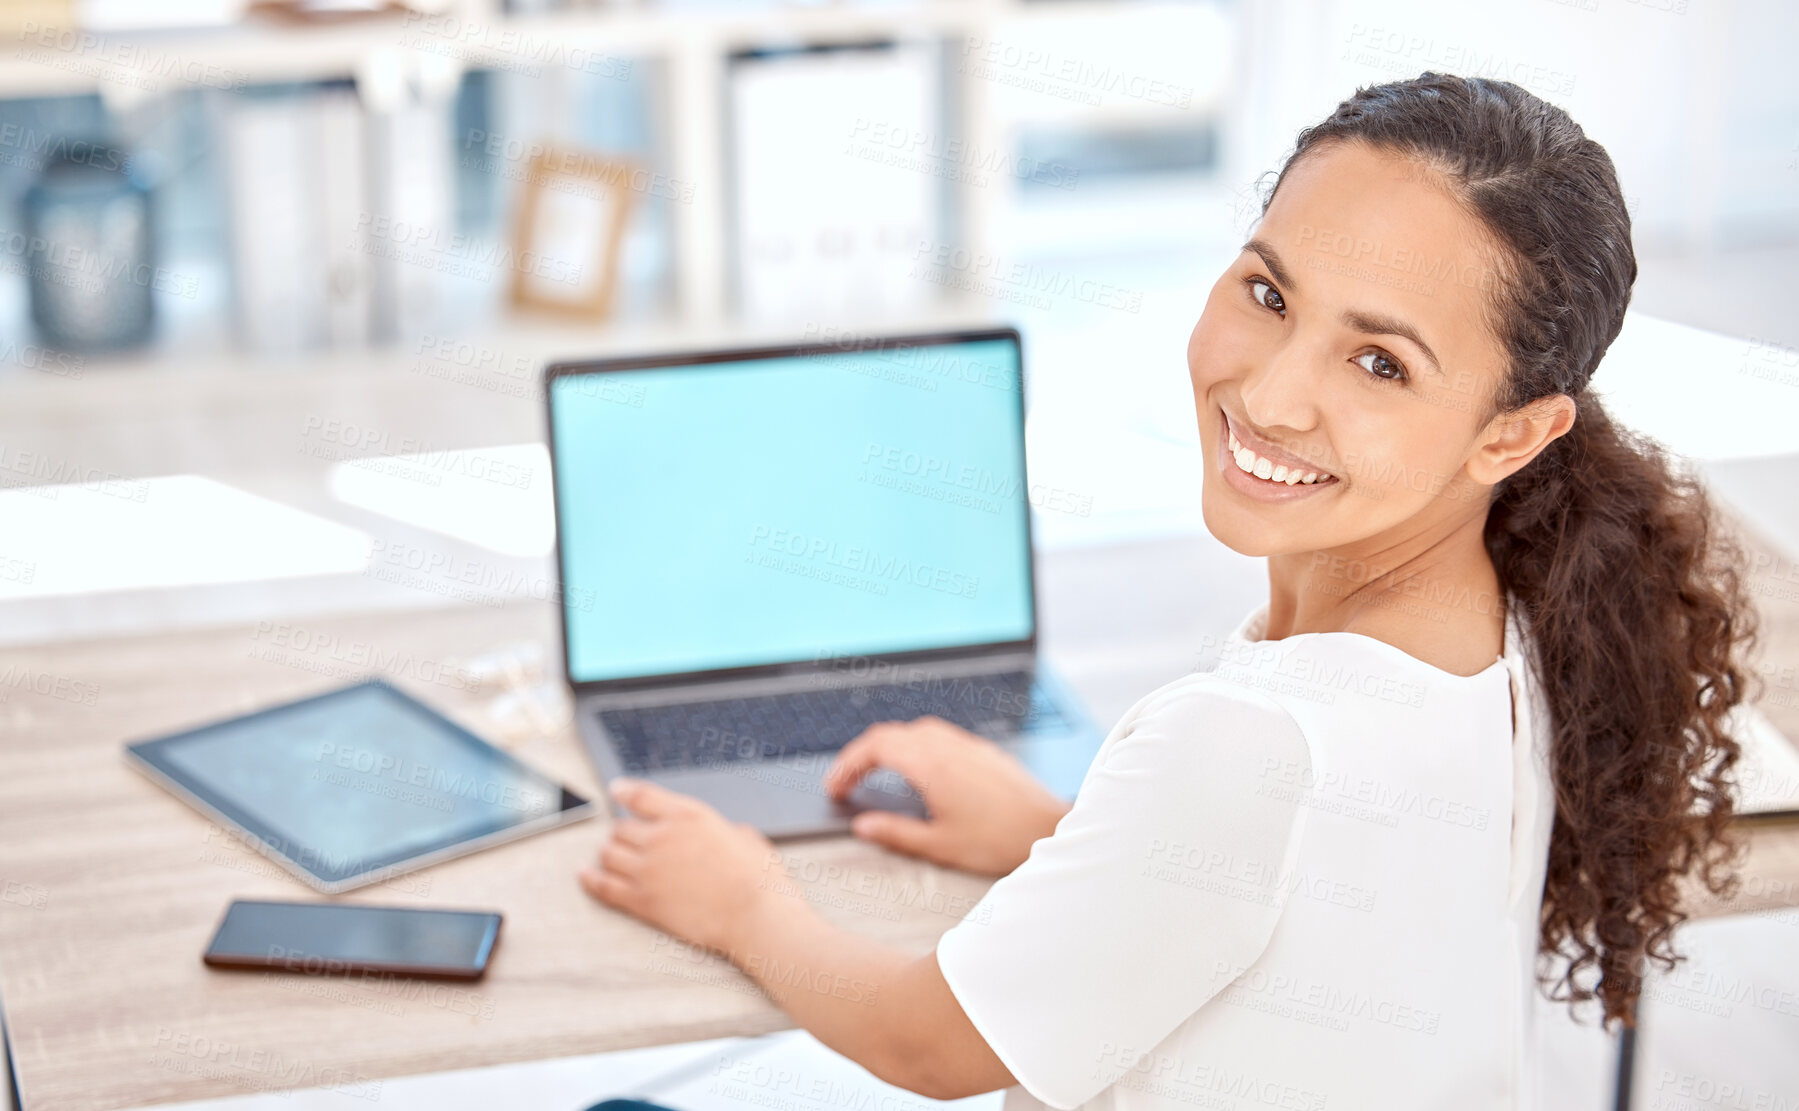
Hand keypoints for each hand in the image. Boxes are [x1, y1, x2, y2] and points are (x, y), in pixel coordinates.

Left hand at [578, 777, 781, 953]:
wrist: (755, 915)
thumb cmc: (759, 879)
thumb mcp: (746, 837)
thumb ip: (726, 831)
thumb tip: (727, 834)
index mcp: (688, 815)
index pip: (642, 796)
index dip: (625, 792)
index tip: (616, 791)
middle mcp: (662, 837)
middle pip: (621, 827)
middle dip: (623, 833)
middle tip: (626, 839)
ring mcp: (648, 869)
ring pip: (609, 853)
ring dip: (609, 854)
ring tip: (611, 857)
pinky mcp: (642, 900)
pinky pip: (603, 886)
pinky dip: (590, 879)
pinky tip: (584, 875)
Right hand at [822, 715, 1070, 876]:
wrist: (1049, 829)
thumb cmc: (1000, 840)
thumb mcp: (939, 845)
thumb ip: (896, 833)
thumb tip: (864, 826)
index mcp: (931, 765)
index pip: (875, 747)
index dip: (848, 764)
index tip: (836, 787)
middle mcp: (947, 746)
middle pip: (891, 734)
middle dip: (862, 755)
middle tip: (847, 782)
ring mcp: (967, 745)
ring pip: (915, 731)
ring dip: (889, 747)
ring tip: (876, 774)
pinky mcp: (983, 752)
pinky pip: (939, 737)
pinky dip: (915, 748)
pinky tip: (918, 773)